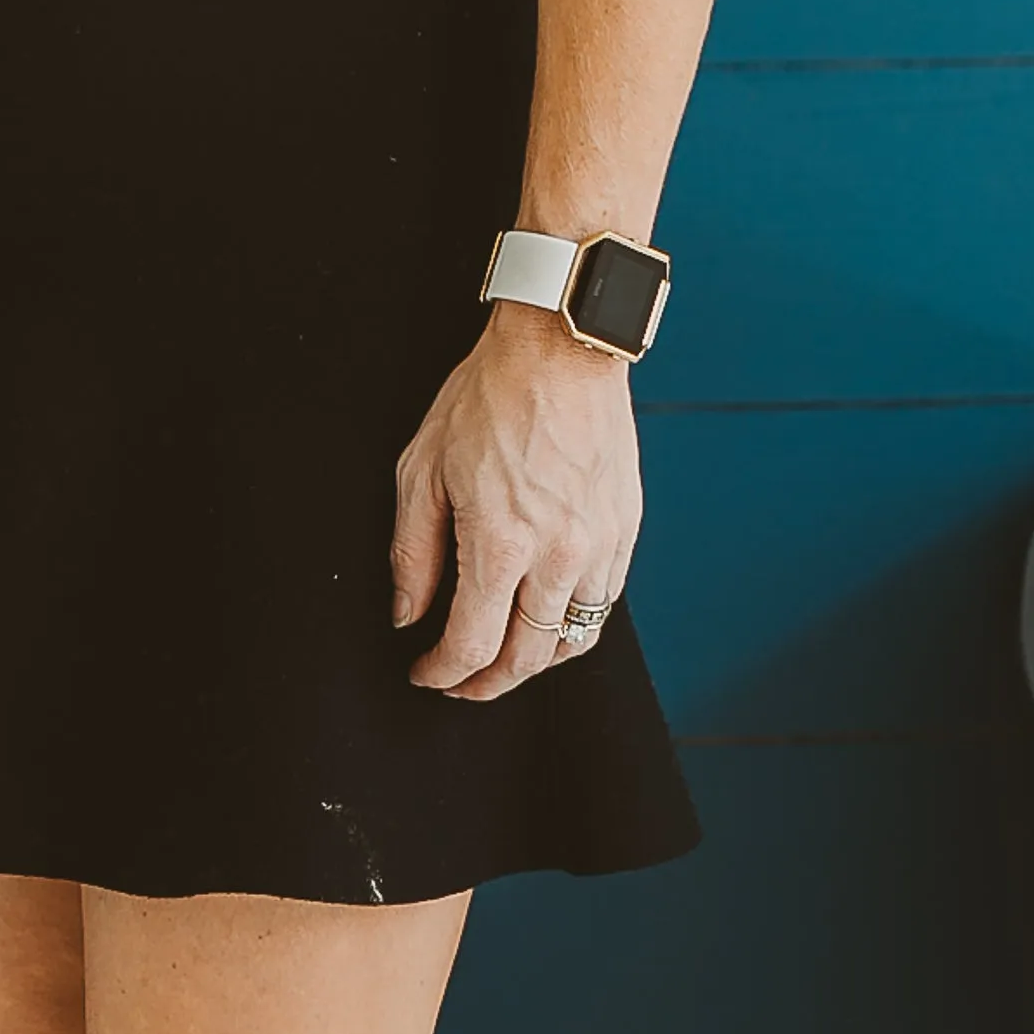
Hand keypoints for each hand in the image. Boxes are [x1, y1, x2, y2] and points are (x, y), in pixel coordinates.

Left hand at [391, 305, 642, 699]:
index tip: (425, 675)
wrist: (559, 349)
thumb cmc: (487, 397)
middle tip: (460, 683)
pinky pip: (604, 602)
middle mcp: (558, 556)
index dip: (443, 674)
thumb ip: (414, 553)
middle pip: (527, 658)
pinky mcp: (626, 528)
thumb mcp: (422, 470)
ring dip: (534, 661)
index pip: (473, 645)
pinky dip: (571, 624)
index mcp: (501, 544)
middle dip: (487, 683)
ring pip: (572, 640)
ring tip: (502, 658)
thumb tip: (408, 615)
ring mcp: (600, 545)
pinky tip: (543, 614)